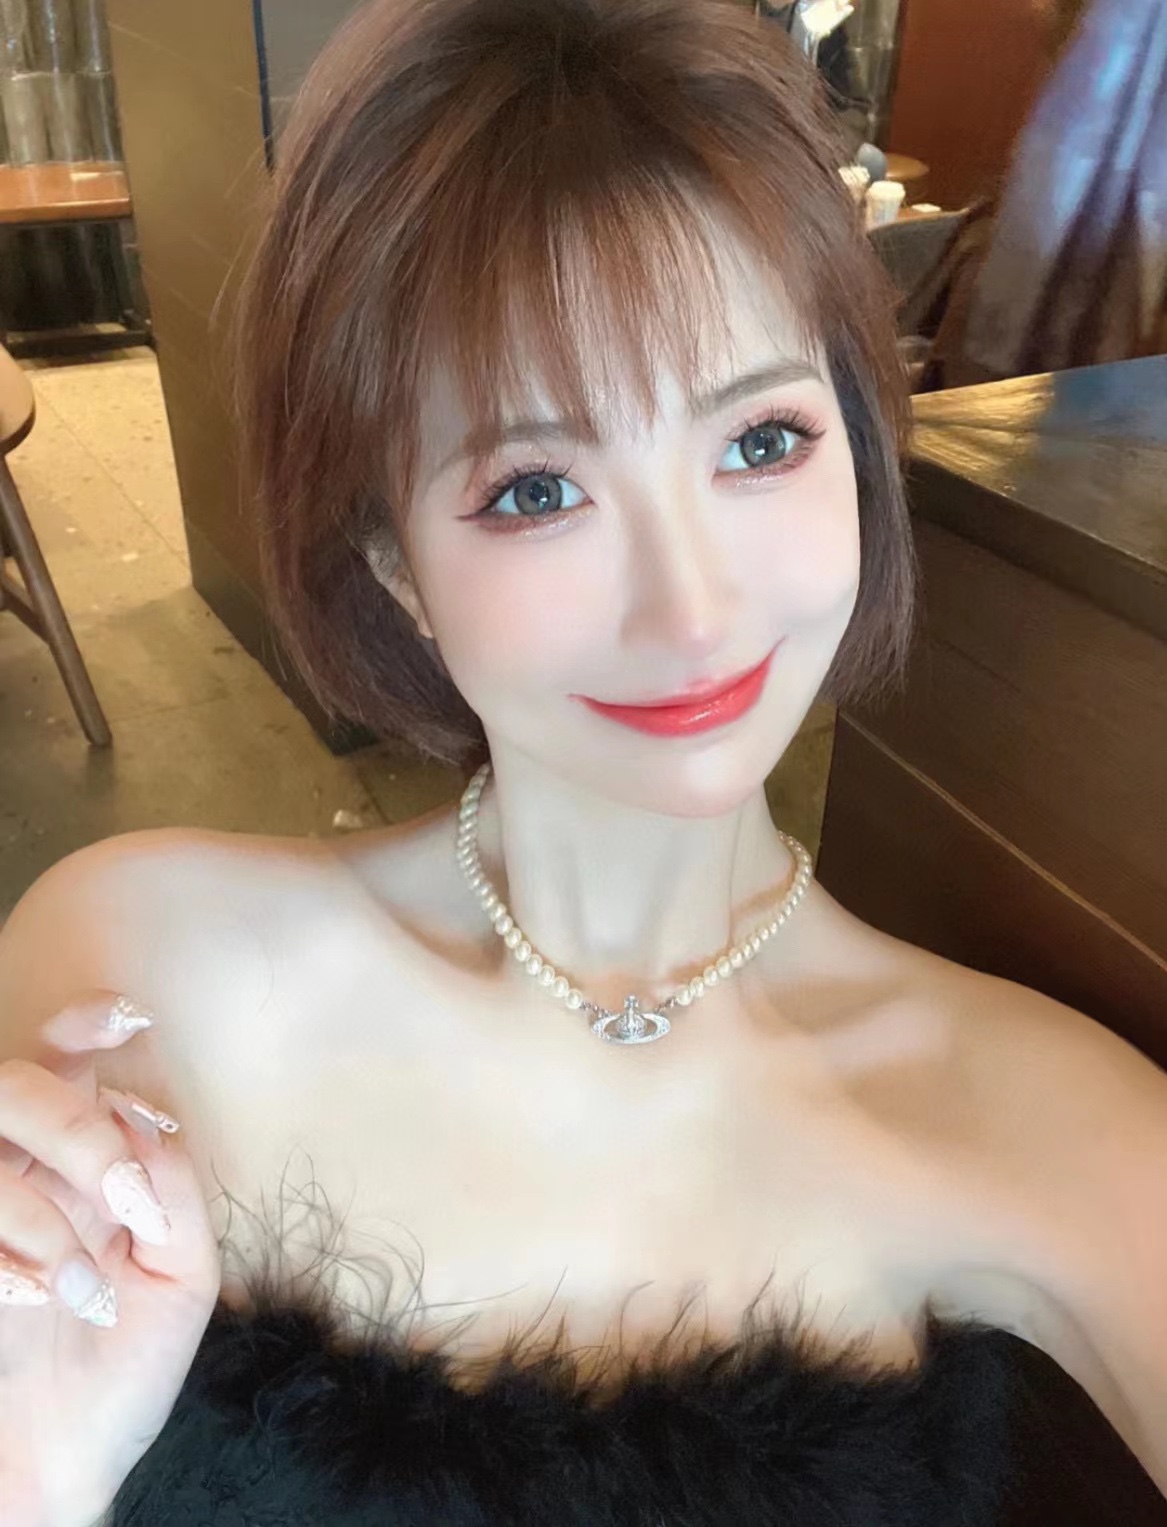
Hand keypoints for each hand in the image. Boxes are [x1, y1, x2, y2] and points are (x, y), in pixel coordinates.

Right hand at [0, 991, 220, 1526]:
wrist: (60, 1467)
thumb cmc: (121, 1371)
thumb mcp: (182, 1277)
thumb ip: (175, 1188)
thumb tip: (147, 1110)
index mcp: (84, 1164)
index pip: (70, 1064)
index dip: (87, 1025)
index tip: (125, 1015)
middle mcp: (23, 1174)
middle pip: (20, 1086)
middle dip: (77, 1130)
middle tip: (126, 1201)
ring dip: (43, 1215)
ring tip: (83, 1288)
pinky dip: (8, 1259)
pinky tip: (29, 1302)